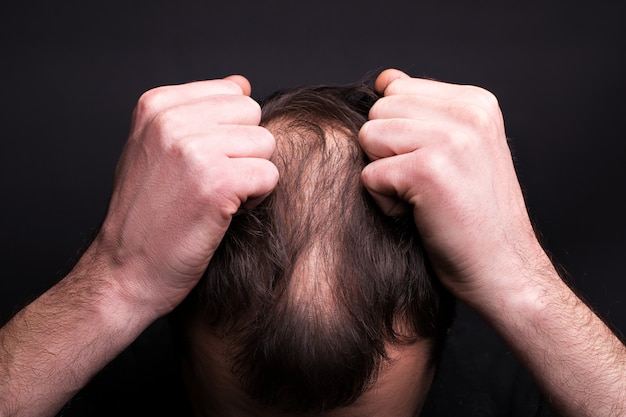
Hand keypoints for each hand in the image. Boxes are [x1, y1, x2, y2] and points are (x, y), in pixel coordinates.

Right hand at [88, 75, 277, 317]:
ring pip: (266, 143)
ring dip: (251, 175)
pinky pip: (270, 174)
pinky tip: (226, 213)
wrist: (125, 272)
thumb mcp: (156, 149)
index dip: (228, 132)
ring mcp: (194, 149)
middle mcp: (172, 120)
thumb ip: (196, 112)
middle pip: (252, 114)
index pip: (231, 93)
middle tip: (214, 181)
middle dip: (244, 150)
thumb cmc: (146, 215)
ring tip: (218, 197)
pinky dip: (256, 198)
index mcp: (156, 105)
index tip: (200, 162)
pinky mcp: (217, 182)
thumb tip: (240, 82)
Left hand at [359, 69, 545, 303]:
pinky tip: (418, 214)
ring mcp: (451, 138)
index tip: (433, 164)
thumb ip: (424, 111)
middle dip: (387, 150)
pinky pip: (369, 175)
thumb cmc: (474, 218)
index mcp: (476, 102)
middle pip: (378, 110)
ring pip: (368, 137)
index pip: (397, 88)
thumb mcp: (459, 150)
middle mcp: (468, 112)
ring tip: (421, 197)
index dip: (399, 132)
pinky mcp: (428, 170)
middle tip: (424, 184)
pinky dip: (384, 202)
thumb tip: (383, 78)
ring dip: (384, 174)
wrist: (504, 272)